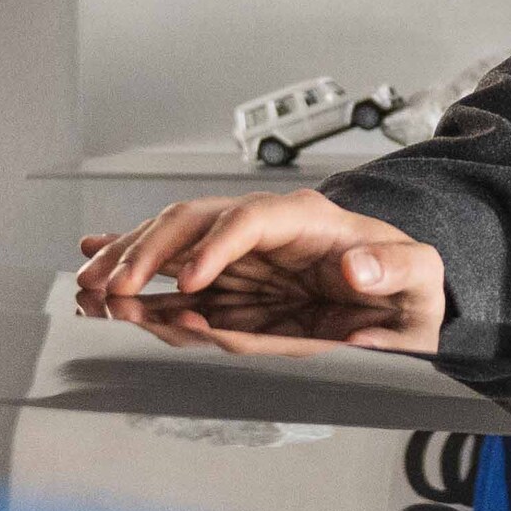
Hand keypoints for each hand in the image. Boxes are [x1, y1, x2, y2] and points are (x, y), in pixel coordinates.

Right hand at [73, 188, 447, 336]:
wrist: (399, 292)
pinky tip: (93, 255)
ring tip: (89, 281)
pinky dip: (133, 260)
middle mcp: (266, 227)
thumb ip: (396, 270)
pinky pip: (172, 263)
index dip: (218, 245)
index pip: (252, 218)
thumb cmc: (408, 283)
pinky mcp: (228, 273)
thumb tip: (357, 267)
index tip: (194, 279)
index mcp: (311, 220)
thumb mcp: (421, 278)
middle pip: (197, 220)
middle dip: (151, 250)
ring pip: (172, 239)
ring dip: (129, 257)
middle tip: (117, 285)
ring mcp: (241, 249)